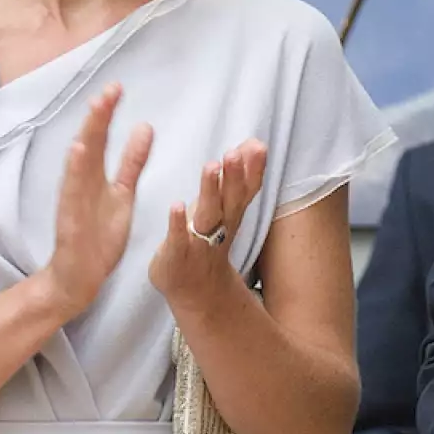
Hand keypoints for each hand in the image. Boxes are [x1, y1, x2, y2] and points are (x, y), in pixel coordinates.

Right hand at [42, 85, 153, 322]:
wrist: (80, 276)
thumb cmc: (99, 236)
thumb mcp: (122, 193)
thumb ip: (131, 162)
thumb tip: (145, 127)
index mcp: (96, 175)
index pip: (102, 138)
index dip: (108, 113)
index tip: (117, 87)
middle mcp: (82, 182)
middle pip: (90, 142)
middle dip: (99, 116)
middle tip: (111, 89)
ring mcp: (74, 200)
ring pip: (80, 162)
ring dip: (88, 135)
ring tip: (97, 109)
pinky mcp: (71, 219)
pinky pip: (73, 193)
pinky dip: (75, 171)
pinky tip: (78, 151)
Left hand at [149, 140, 267, 313]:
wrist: (196, 291)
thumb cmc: (208, 240)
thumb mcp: (227, 208)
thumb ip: (239, 176)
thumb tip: (254, 143)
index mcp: (230, 214)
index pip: (246, 190)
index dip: (253, 170)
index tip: (257, 146)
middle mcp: (219, 227)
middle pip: (230, 201)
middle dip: (233, 177)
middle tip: (232, 153)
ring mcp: (199, 242)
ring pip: (207, 215)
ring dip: (210, 192)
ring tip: (211, 166)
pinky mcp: (177, 255)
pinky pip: (178, 239)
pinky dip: (178, 224)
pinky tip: (176, 205)